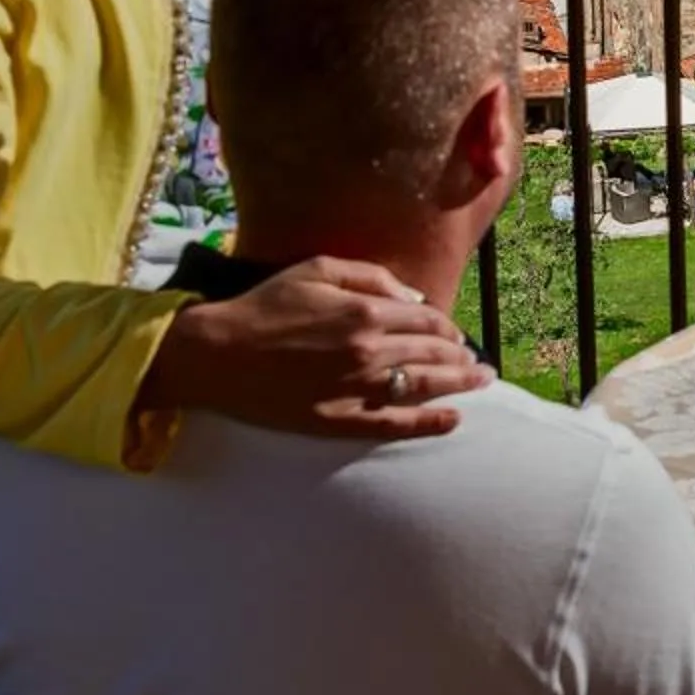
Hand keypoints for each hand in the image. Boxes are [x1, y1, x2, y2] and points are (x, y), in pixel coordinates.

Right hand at [143, 258, 491, 439]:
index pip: (428, 318)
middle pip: (434, 352)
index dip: (448, 326)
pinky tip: (453, 420)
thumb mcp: (317, 270)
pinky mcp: (340, 421)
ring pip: (426, 386)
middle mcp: (368, 351)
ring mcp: (356, 389)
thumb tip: (414, 296)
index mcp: (364, 312)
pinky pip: (398, 425)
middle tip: (476, 361)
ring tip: (480, 382)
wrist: (214, 355)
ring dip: (460, 383)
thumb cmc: (264, 307)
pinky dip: (431, 422)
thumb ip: (371, 277)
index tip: (456, 333)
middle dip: (461, 355)